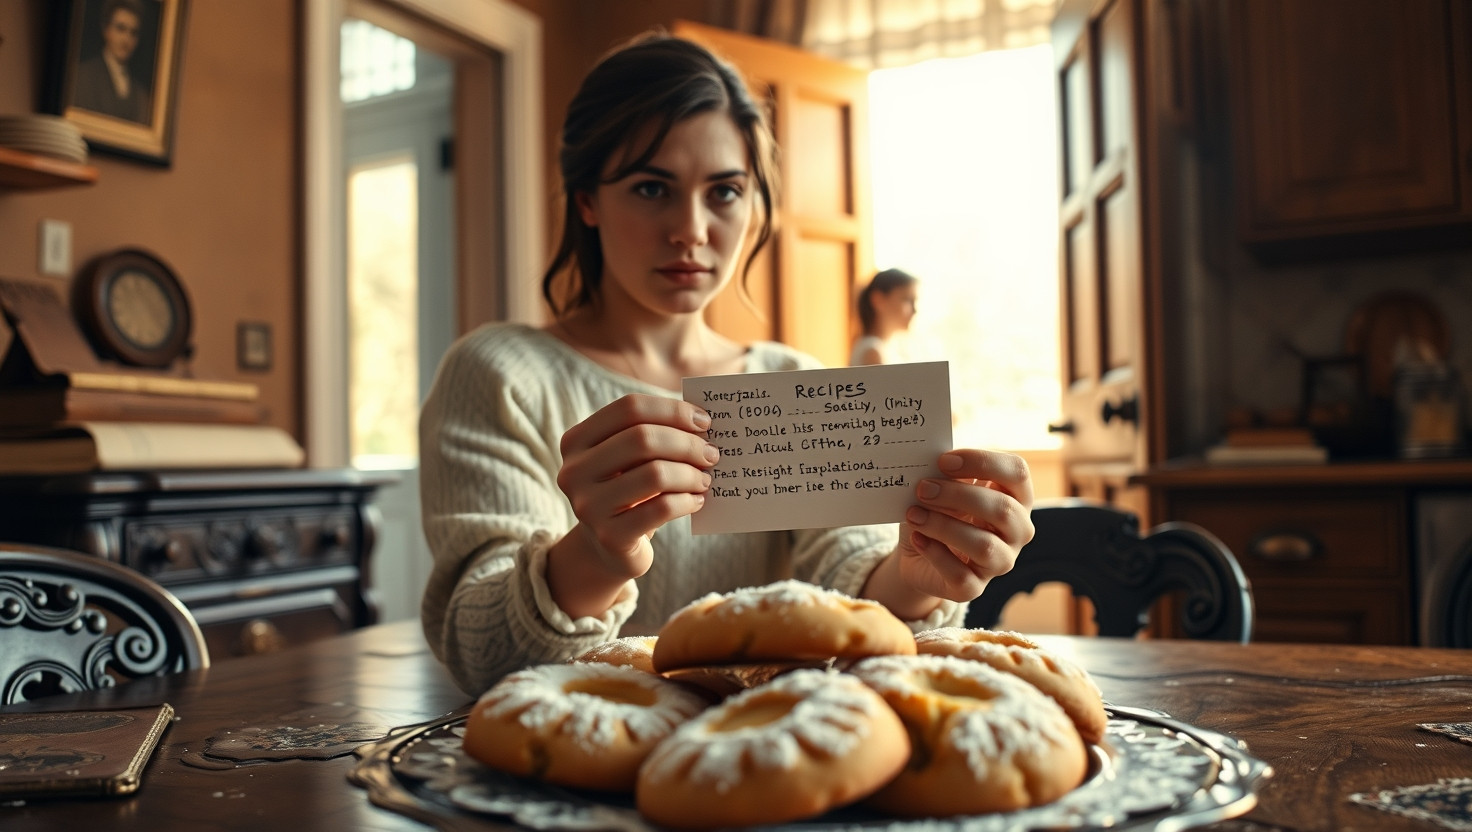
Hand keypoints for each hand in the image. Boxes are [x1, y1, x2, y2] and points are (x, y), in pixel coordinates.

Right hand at [550, 394, 718, 596]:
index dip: (671, 410)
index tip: (703, 420)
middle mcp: (574, 472)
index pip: (629, 408)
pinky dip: (687, 501)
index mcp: (576, 441)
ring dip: (690, 474)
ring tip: (705, 479)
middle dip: (686, 443)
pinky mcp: (610, 536)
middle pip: (642, 439)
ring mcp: (589, 506)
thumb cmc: (628, 490)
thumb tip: (701, 421)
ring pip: (655, 474)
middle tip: (711, 453)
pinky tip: (697, 500)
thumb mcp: (630, 459)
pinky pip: (662, 509)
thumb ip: (654, 433)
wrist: (609, 547)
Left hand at [888, 449, 1034, 604]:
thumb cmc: (938, 510)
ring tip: (914, 514)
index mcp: (1015, 496)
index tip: (944, 460)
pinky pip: (961, 574)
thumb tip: (937, 463)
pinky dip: (935, 554)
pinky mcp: (974, 588)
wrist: (917, 552)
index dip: (983, 462)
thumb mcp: (943, 488)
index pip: (1017, 472)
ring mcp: (1000, 562)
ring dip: (944, 526)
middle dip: (959, 496)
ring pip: (985, 547)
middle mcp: (1018, 531)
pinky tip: (917, 539)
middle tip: (923, 488)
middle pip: (1003, 510)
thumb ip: (947, 475)